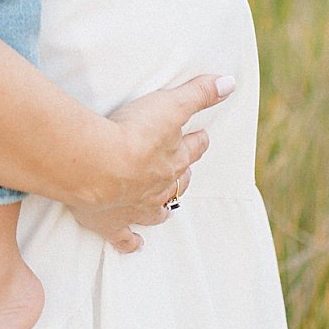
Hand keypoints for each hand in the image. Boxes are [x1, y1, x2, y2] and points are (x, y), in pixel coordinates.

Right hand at [66, 74, 233, 252]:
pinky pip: (126, 237)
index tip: (201, 136)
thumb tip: (230, 83)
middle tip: (184, 170)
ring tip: (166, 210)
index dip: (197, 142)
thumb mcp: (169, 104)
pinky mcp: (112, 222)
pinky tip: (136, 245)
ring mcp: (138, 207)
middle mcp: (160, 186)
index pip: (192, 148)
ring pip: (158, 210)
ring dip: (163, 207)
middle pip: (178, 181)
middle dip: (183, 175)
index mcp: (174, 158)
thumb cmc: (133, 132)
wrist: (98, 165)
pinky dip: (131, 242)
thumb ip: (198, 93)